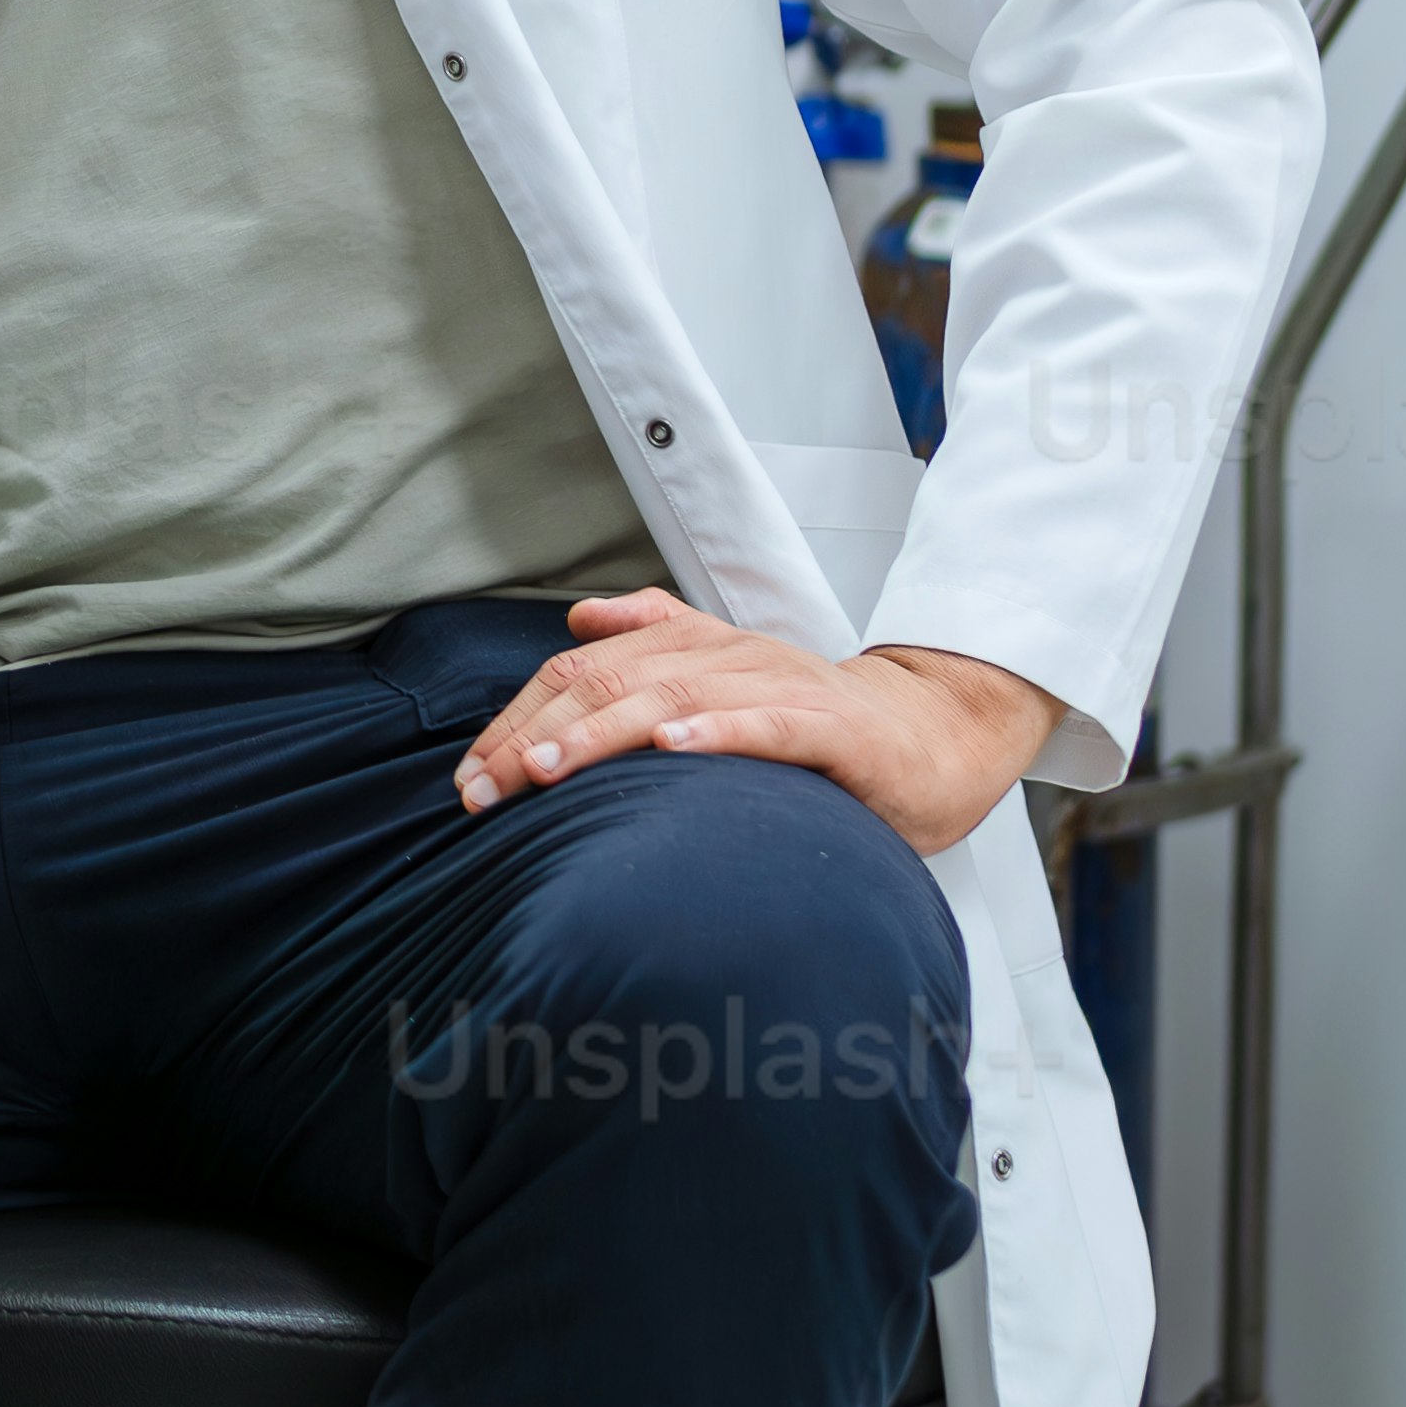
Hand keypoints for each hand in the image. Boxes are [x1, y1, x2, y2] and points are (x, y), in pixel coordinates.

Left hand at [450, 596, 1057, 863]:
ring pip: (674, 700)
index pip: (583, 670)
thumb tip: (579, 619)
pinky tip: (672, 750)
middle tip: (485, 787)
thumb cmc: (821, 725)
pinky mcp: (832, 730)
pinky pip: (767, 727)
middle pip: (611, 682)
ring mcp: (781, 689)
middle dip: (537, 736)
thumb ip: (656, 639)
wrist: (933, 736)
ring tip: (549, 767)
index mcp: (696, 646)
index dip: (520, 718)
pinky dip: (715, 735)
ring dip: (602, 734)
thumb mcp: (727, 677)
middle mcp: (730, 657)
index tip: (472, 776)